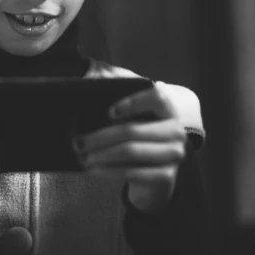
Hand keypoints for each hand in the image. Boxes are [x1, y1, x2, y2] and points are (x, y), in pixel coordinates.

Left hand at [73, 84, 187, 212]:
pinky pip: (132, 172)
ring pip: (130, 152)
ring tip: (83, 158)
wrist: (154, 176)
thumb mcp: (132, 119)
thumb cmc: (137, 140)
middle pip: (133, 130)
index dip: (133, 102)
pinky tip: (93, 170)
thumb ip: (118, 98)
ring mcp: (174, 154)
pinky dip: (108, 171)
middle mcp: (176, 131)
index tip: (108, 113)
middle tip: (77, 144)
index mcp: (168, 109)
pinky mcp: (166, 175)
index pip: (156, 97)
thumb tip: (96, 78)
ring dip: (101, 155)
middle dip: (99, 137)